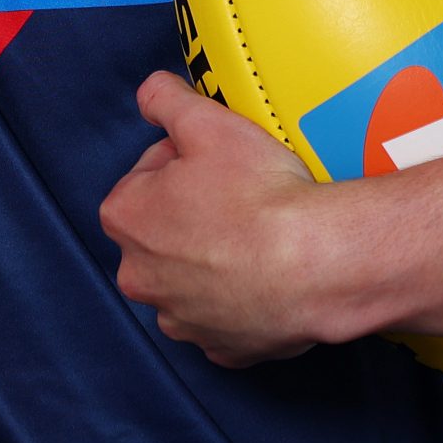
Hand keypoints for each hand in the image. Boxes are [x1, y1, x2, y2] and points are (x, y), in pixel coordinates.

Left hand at [98, 71, 337, 368]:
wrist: (317, 264)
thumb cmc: (258, 193)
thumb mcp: (207, 121)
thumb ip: (165, 98)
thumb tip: (149, 93)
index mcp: (124, 219)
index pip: (146, 177)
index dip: (184, 162)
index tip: (218, 163)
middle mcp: (139, 277)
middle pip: (164, 230)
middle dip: (193, 214)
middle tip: (241, 197)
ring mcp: (180, 319)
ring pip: (192, 277)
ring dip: (214, 259)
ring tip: (257, 238)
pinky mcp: (222, 348)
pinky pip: (225, 318)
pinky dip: (241, 301)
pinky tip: (267, 278)